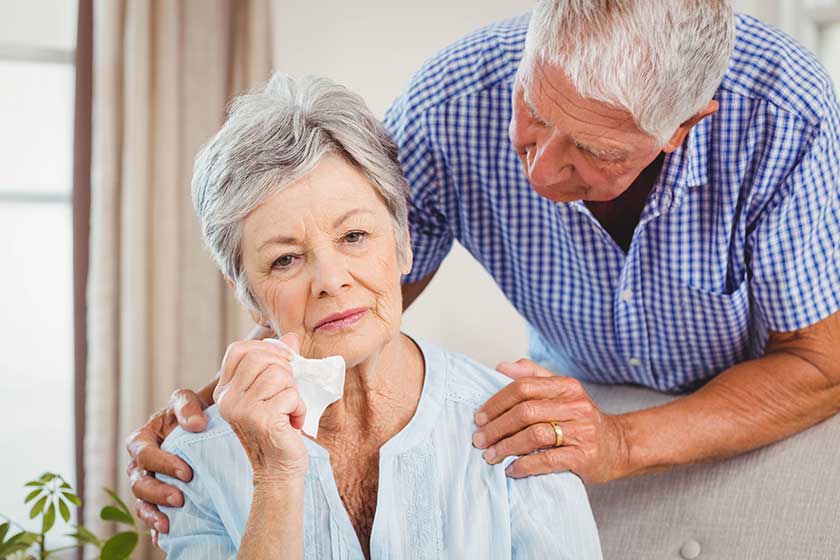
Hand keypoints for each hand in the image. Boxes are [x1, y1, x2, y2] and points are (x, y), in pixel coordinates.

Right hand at [126, 388, 209, 536]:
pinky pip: (152, 516)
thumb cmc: (195, 411)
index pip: (143, 453)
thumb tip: (196, 425)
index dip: (161, 463)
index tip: (187, 472)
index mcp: (144, 438)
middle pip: (138, 482)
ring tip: (168, 524)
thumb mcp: (189, 400)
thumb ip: (187, 407)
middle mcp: (141, 463)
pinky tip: (165, 538)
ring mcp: (149, 482)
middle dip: (157, 492)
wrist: (207, 423)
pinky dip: (155, 528)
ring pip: (141, 502)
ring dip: (153, 514)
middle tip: (180, 499)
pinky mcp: (160, 498)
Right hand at [215, 333, 308, 482]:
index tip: (284, 365)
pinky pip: (290, 394)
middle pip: (261, 357)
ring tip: (289, 411)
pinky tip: (293, 423)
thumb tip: (291, 337)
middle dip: (285, 371)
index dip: (266, 349)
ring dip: (294, 392)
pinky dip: (300, 408)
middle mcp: (227, 399)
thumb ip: (280, 363)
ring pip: (278, 374)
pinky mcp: (260, 419)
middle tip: (289, 393)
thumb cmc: (279, 428)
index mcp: (226, 390)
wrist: (279, 469)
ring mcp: (241, 409)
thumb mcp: (277, 391)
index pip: (239, 349)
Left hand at [472, 359, 630, 483]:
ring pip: (534, 435)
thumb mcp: (562, 391)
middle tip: (479, 440)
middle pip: (525, 412)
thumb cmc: (581, 419)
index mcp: (566, 386)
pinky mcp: (584, 456)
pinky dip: (525, 465)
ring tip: (490, 456)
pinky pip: (548, 460)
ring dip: (506, 447)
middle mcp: (575, 406)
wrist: (619, 446)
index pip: (522, 387)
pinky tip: (511, 469)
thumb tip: (501, 367)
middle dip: (496, 427)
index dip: (496, 402)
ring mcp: (581, 431)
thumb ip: (532, 375)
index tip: (479, 417)